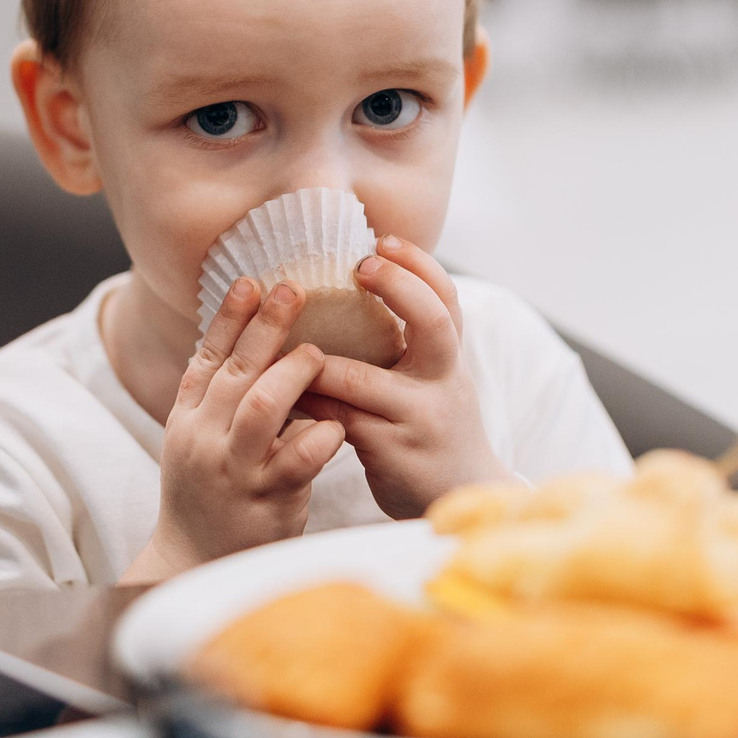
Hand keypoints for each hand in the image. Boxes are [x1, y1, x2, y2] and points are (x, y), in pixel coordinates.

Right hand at [120, 279, 346, 584]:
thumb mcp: (198, 440)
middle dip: (264, 328)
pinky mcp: (266, 500)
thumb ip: (218, 397)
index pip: (206, 357)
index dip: (228, 316)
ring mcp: (234, 470)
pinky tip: (336, 426)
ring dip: (292, 375)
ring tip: (317, 354)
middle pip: (234, 371)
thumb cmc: (209, 493)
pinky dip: (320, 437)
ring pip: (261, 408)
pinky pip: (298, 460)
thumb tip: (250, 341)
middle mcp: (204, 439)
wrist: (195, 562)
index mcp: (188, 419)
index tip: (250, 278)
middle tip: (295, 289)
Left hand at [305, 238, 508, 518]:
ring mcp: (420, 419)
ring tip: (284, 337)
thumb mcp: (435, 381)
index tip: (383, 240)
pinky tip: (279, 392)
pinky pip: (337, 421)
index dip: (418, 266)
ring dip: (317, 359)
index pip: (447, 299)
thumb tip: (360, 281)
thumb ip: (411, 343)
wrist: (458, 498)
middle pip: (433, 323)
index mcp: (451, 358)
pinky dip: (305, 403)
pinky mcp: (393, 454)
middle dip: (397, 287)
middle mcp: (444, 383)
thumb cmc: (433, 428)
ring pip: (362, 379)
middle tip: (360, 266)